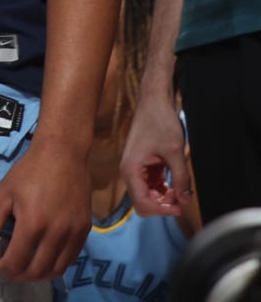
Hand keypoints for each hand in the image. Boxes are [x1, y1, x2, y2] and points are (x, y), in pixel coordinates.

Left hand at [0, 140, 90, 282]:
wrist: (62, 155)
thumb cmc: (28, 172)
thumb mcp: (2, 194)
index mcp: (32, 223)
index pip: (17, 261)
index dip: (2, 269)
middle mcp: (56, 232)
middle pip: (37, 270)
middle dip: (18, 275)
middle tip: (6, 270)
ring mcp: (74, 233)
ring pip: (57, 269)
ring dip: (38, 275)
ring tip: (23, 269)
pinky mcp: (85, 230)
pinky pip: (71, 258)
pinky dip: (55, 265)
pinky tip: (42, 260)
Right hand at [121, 92, 191, 216]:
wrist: (154, 103)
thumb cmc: (160, 122)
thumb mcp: (175, 152)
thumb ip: (181, 178)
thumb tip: (185, 200)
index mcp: (131, 169)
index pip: (142, 203)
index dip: (162, 210)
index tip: (180, 208)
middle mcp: (129, 171)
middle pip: (143, 202)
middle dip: (162, 204)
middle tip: (182, 196)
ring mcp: (135, 169)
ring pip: (147, 195)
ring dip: (164, 197)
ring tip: (181, 189)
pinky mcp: (142, 165)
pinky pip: (150, 185)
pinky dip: (163, 188)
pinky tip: (175, 183)